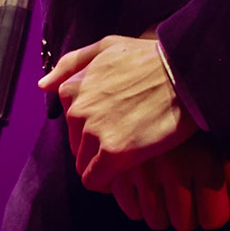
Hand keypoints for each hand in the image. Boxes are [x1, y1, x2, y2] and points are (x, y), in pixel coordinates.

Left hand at [38, 34, 196, 189]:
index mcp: (74, 87)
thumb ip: (73, 64)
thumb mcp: (107, 47)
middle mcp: (78, 109)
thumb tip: (43, 85)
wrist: (186, 72)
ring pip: (85, 164)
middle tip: (127, 141)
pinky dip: (106, 182)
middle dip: (97, 147)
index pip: (71, 122)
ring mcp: (94, 131)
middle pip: (77, 145)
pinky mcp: (113, 152)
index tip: (114, 127)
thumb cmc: (151, 58)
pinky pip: (95, 180)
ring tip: (131, 157)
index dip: (92, 129)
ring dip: (103, 165)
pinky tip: (126, 174)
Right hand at [111, 133, 229, 230]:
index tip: (207, 194)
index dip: (212, 212)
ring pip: (155, 220)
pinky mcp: (114, 165)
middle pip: (184, 224)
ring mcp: (142, 165)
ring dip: (160, 210)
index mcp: (205, 158)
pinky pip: (129, 209)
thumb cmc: (192, 123)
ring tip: (163, 184)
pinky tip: (142, 183)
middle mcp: (174, 164)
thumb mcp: (219, 149)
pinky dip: (135, 203)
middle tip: (183, 187)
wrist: (153, 82)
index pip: (214, 219)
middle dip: (185, 212)